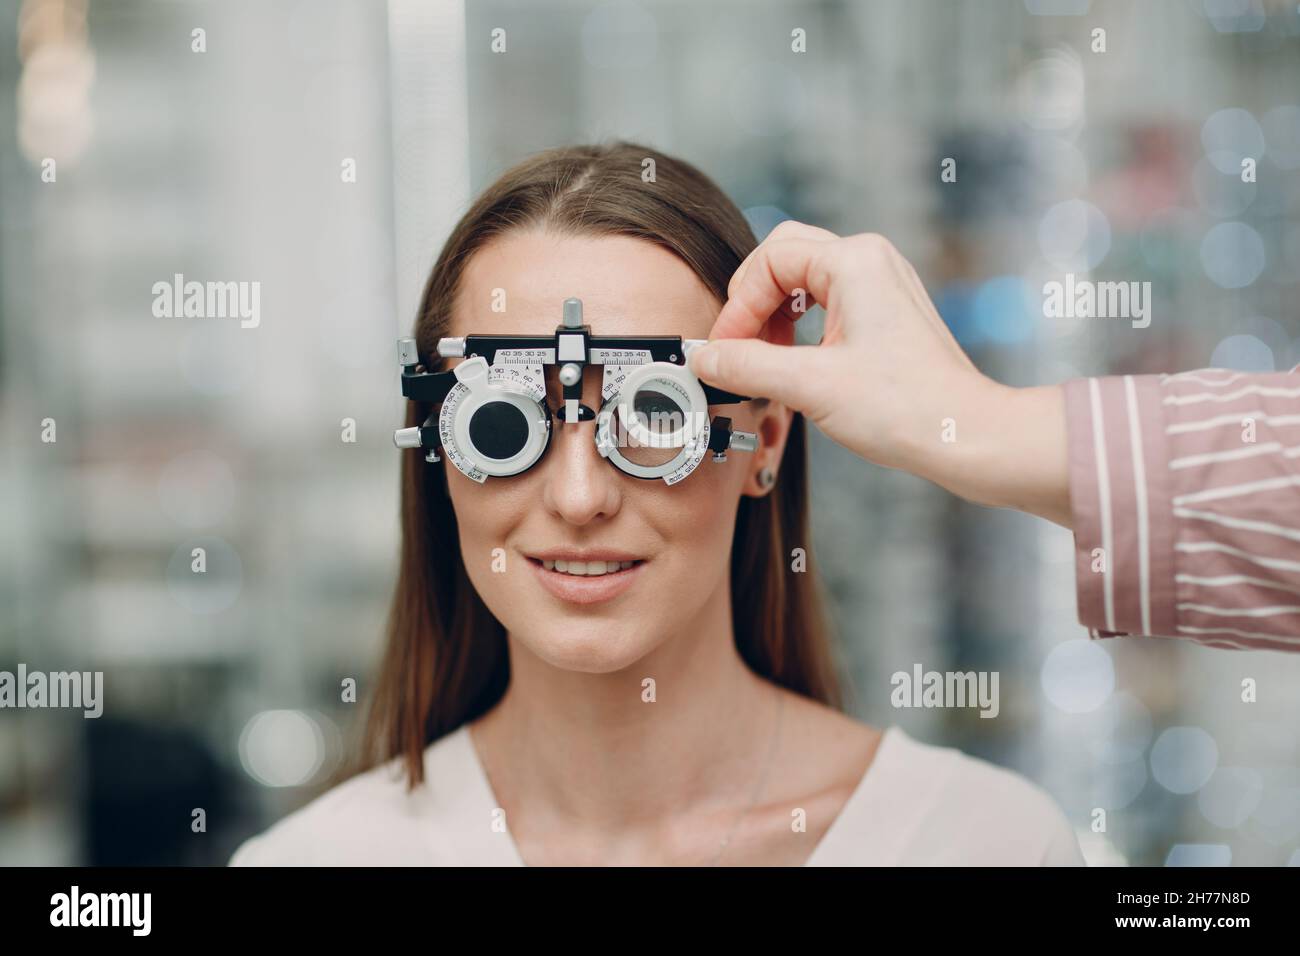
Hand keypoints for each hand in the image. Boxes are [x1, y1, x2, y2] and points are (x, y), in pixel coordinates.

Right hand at [688, 221, 1071, 526]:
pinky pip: (825, 303)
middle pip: (784, 258)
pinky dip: (798, 329)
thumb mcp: (810, 386)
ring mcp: (881, 286)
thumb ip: (747, 366)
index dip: (738, 307)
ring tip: (763, 362)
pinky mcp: (885, 315)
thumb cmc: (906, 408)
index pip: (769, 262)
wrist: (964, 436)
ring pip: (803, 281)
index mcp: (855, 262)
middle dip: (753, 303)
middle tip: (737, 346)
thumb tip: (704, 358)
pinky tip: (792, 365)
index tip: (724, 351)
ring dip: (773, 317)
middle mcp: (871, 262)